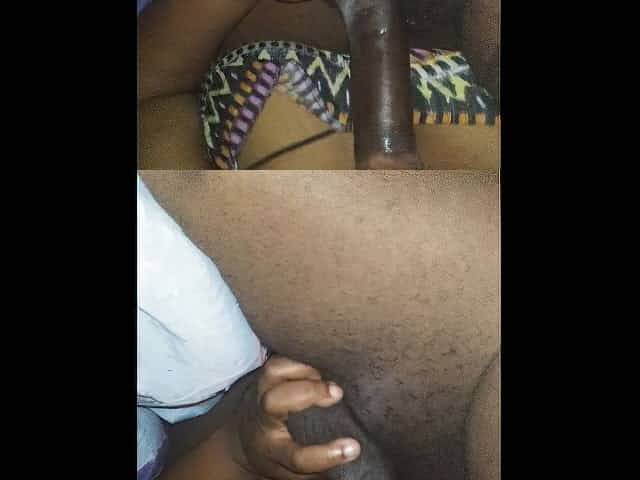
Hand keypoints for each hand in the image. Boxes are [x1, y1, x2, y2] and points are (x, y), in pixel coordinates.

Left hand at [230, 356, 360, 478]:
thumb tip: (354, 452)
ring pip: (273, 372)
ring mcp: (260, 392)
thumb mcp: (294, 467)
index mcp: (273, 451)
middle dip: (307, 393)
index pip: (296, 457)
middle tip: (338, 393)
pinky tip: (319, 361)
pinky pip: (279, 358)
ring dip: (302, 368)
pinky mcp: (264, 375)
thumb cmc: (279, 453)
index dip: (325, 454)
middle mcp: (263, 419)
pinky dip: (300, 357)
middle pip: (274, 403)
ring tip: (326, 375)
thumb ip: (321, 461)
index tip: (353, 447)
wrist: (244, 438)